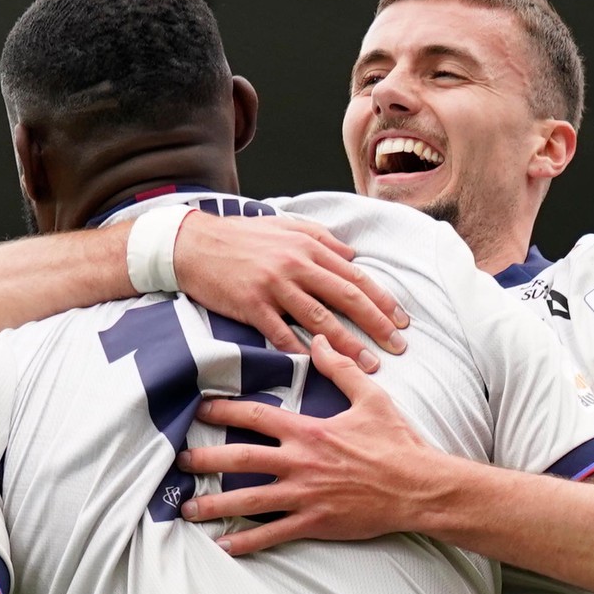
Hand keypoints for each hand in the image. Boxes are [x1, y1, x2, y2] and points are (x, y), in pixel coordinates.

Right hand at [174, 212, 407, 369]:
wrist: (192, 243)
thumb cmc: (240, 237)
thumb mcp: (285, 226)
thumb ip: (321, 239)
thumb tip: (351, 255)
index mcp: (308, 247)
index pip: (355, 275)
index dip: (382, 300)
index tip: (401, 321)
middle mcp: (296, 265)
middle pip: (346, 297)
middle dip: (376, 324)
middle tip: (398, 346)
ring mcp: (273, 286)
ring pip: (320, 319)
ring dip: (348, 344)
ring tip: (369, 364)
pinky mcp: (251, 305)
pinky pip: (281, 333)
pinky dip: (301, 351)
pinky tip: (319, 366)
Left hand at [178, 336, 445, 552]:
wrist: (419, 487)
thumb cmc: (398, 443)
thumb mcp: (372, 398)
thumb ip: (340, 369)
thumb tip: (319, 341)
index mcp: (310, 431)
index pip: (256, 415)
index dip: (224, 410)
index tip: (199, 408)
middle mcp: (300, 462)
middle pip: (240, 459)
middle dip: (205, 459)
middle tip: (179, 461)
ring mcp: (305, 495)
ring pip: (249, 501)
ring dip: (215, 505)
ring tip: (187, 508)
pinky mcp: (315, 522)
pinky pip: (273, 534)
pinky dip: (246, 542)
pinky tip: (223, 546)